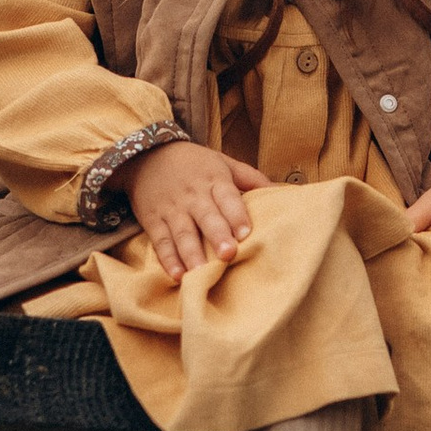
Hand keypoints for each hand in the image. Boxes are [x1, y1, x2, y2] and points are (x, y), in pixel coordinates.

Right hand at [123, 139, 255, 278]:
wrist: (146, 155)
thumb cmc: (194, 164)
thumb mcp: (223, 163)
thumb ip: (252, 178)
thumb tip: (284, 191)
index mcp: (213, 180)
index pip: (227, 197)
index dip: (237, 215)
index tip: (246, 233)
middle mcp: (193, 196)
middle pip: (206, 217)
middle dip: (217, 235)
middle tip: (228, 254)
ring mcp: (171, 210)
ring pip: (182, 233)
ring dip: (191, 253)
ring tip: (200, 273)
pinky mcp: (153, 221)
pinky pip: (161, 242)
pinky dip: (168, 259)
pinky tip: (177, 275)